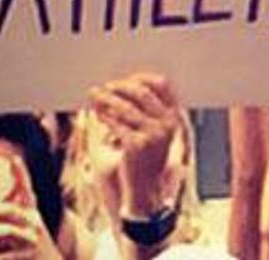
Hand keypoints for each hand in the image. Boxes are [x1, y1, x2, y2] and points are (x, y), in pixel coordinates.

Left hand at [88, 73, 182, 217]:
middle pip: (142, 93)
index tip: (124, 79)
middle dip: (120, 86)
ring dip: (106, 99)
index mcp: (174, 116)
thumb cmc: (146, 159)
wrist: (145, 191)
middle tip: (104, 86)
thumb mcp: (154, 133)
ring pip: (125, 107)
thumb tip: (122, 87)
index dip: (141, 78)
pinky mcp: (136, 145)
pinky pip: (116, 124)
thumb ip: (146, 111)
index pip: (162, 84)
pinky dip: (104, 116)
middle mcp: (166, 123)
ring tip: (94, 95)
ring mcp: (152, 134)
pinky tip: (97, 113)